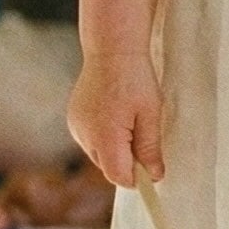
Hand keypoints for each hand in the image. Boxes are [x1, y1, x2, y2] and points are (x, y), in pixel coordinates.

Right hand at [66, 50, 166, 186]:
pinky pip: (90, 140)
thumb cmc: (135, 79)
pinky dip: (103, 136)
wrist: (112, 49)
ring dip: (115, 148)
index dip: (137, 178)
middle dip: (127, 161)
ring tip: (127, 119)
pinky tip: (114, 114)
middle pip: (108, 168)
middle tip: (143, 134)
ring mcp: (76, 127)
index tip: (152, 169)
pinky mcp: (73, 119)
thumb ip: (150, 148)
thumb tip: (155, 176)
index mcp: (105, 137)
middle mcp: (85, 136)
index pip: (118, 176)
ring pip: (99, 154)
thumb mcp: (150, 114)